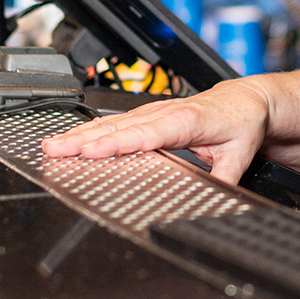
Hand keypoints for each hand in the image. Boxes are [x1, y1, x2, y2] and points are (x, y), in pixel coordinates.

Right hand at [41, 78, 274, 184]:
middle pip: (119, 127)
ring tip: (53, 145)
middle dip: (84, 139)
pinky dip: (93, 130)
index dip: (117, 143)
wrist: (246, 99)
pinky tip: (74, 139)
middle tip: (54, 151)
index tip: (90, 151)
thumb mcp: (240, 154)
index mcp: (186, 121)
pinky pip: (117, 122)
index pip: (146, 133)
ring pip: (113, 123)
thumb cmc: (242, 122)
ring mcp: (155, 111)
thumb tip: (215, 200)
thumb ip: (224, 179)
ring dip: (81, 134)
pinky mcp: (149, 113)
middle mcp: (166, 113)